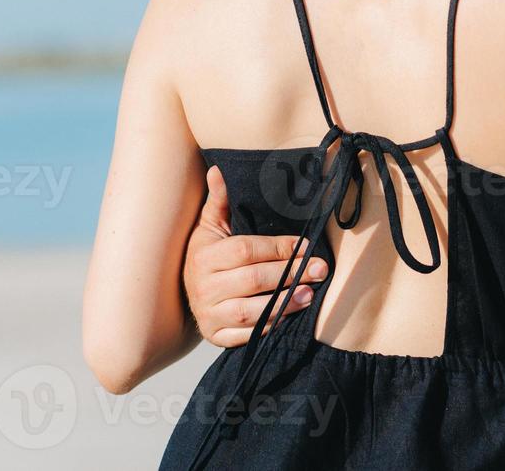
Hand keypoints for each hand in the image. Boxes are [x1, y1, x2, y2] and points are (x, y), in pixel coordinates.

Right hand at [182, 165, 328, 347]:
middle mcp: (203, 286)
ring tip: (310, 294)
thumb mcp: (209, 226)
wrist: (185, 291)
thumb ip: (219, 200)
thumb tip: (218, 170)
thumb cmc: (206, 254)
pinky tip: (289, 316)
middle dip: (290, 274)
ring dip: (284, 303)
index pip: (246, 250)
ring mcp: (209, 314)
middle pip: (253, 279)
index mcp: (204, 256)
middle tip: (319, 269)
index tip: (306, 245)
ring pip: (251, 311)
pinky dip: (269, 327)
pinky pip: (246, 335)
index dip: (278, 247)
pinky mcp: (215, 336)